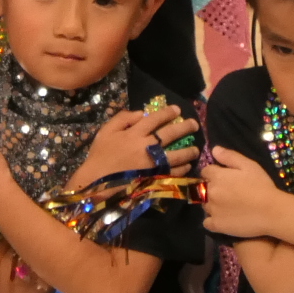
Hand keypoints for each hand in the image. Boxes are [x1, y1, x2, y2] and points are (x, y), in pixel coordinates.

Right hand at [71, 106, 199, 186]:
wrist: (97, 182)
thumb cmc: (100, 155)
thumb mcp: (106, 131)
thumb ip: (122, 118)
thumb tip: (141, 113)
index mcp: (135, 133)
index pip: (156, 119)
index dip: (168, 113)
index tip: (177, 110)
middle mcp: (146, 146)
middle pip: (170, 134)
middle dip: (185, 127)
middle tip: (194, 124)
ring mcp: (152, 163)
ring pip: (176, 154)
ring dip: (188, 151)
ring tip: (196, 149)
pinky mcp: (154, 178)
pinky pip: (173, 172)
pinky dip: (182, 168)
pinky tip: (187, 166)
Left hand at [198, 144, 290, 238]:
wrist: (271, 211)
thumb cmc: (261, 186)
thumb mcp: (249, 165)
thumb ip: (229, 156)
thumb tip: (214, 150)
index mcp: (217, 176)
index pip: (205, 171)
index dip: (214, 173)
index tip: (224, 177)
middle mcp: (210, 192)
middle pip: (203, 188)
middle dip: (212, 188)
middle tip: (228, 193)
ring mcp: (212, 210)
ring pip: (205, 205)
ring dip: (212, 204)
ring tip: (227, 206)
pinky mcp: (216, 225)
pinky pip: (207, 222)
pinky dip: (212, 221)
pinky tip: (223, 219)